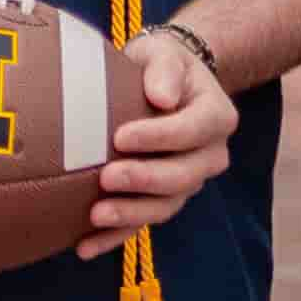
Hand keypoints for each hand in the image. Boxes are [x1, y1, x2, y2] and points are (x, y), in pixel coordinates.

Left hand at [81, 28, 236, 246]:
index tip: (120, 136)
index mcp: (216, 117)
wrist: (163, 87)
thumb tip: (161, 97)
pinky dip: (114, 237)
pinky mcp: (163, 200)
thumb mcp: (164, 53)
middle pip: (183, 176)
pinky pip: (141, 224)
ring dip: (131, 215)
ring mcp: (188, 182)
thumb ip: (164, 67)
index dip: (158, 137)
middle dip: (144, 180)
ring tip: (95, 215)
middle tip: (107, 176)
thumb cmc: (160, 67)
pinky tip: (84, 246)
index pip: (192, 131)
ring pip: (165, 206)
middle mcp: (209, 155)